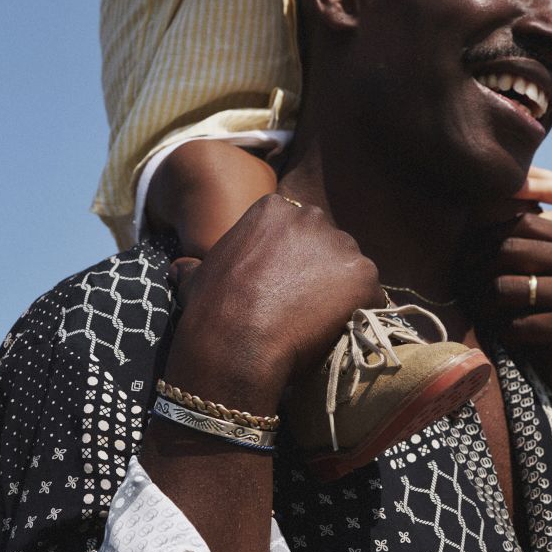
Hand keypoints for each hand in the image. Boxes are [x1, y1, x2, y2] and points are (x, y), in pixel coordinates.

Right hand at [168, 194, 380, 411]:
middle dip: (319, 272)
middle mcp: (313, 218)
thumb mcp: (196, 276)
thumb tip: (181, 268)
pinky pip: (370, 297)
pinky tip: (336, 332)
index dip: (292, 262)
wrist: (236, 342)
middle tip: (301, 306)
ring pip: (350, 270)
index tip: (281, 287)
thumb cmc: (213, 309)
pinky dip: (359, 314)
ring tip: (317, 324)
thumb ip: (196, 264)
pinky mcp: (363, 276)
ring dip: (341, 294)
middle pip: (327, 245)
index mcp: (276, 209)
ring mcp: (341, 246)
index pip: (297, 230)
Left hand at [480, 211, 551, 378]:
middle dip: (478, 267)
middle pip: (507, 248)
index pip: (523, 223)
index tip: (474, 256)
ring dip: (486, 304)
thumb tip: (516, 247)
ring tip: (485, 314)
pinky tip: (509, 337)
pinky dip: (506, 333)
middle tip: (467, 286)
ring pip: (506, 287)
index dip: (490, 238)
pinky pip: (519, 326)